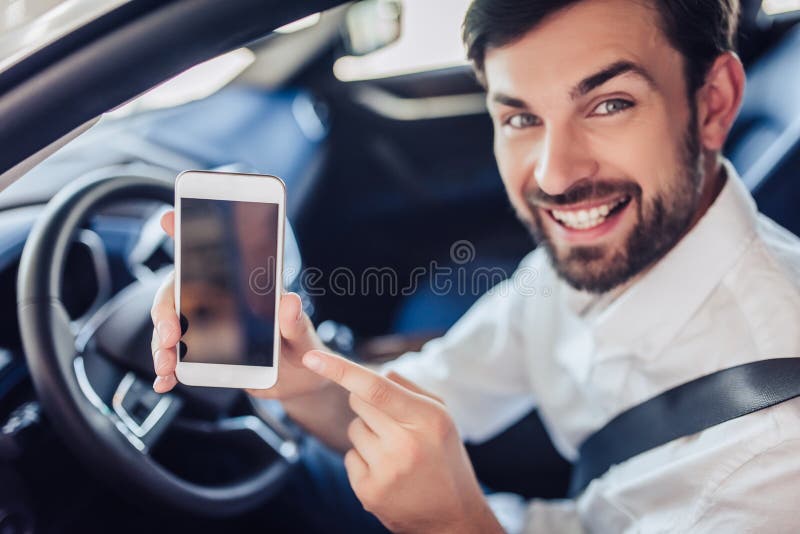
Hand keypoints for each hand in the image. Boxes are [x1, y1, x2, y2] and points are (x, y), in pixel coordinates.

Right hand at [149, 210, 328, 397]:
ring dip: (161, 346)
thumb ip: (296, 324)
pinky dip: (167, 371)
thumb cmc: (303, 351)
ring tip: (166, 366)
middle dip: (165, 312)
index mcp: (245, 289)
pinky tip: (165, 382)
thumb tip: (289, 300)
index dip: (187, 234)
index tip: (168, 217)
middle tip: (169, 336)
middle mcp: (221, 302)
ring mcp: (209, 328)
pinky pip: (176, 358)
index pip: (214, 256)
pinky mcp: (204, 354)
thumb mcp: (304, 339)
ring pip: (171, 327)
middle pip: (179, 294)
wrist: (298, 383)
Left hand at [301, 350, 502, 533]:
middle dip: (369, 405)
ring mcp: (385, 472)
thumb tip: (379, 371)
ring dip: (368, 434)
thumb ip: (411, 389)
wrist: (454, 517)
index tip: (311, 357)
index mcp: (428, 420)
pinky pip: (349, 457)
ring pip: (353, 429)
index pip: (376, 388)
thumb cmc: (445, 458)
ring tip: (396, 453)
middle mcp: (406, 445)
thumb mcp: (442, 417)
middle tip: (395, 425)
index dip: (340, 369)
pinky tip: (387, 472)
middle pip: (359, 402)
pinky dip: (363, 460)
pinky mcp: (369, 493)